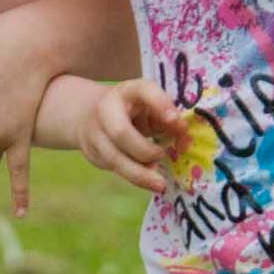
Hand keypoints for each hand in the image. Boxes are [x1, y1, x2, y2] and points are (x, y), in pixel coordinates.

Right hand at [77, 79, 187, 195]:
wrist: (91, 116)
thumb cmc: (132, 110)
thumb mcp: (151, 107)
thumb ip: (169, 118)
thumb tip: (183, 133)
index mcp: (127, 91)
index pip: (142, 90)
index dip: (159, 103)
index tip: (175, 119)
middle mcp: (106, 109)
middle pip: (120, 132)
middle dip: (145, 151)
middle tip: (162, 155)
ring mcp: (95, 133)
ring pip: (114, 158)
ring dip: (140, 173)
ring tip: (160, 184)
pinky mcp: (93, 153)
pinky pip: (114, 169)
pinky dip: (134, 177)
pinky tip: (148, 181)